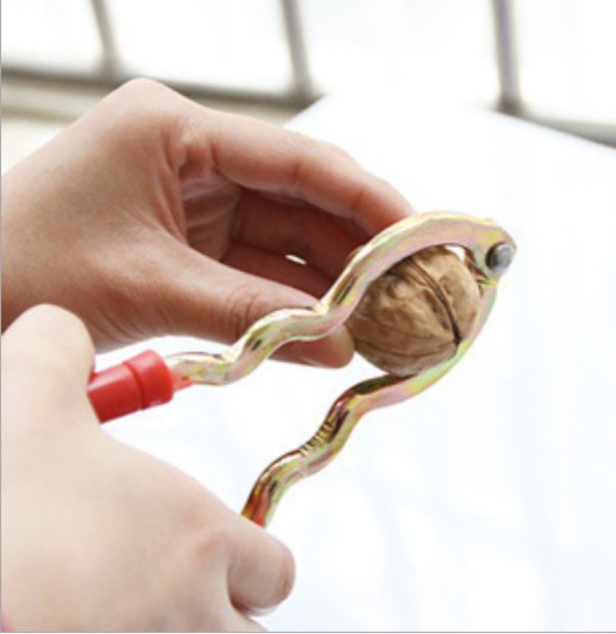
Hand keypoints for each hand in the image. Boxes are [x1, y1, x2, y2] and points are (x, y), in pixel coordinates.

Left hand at [1, 79, 413, 365]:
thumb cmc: (28, 271)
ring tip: (379, 316)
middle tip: (409, 286)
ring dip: (328, 278)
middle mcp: (190, 153)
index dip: (365, 197)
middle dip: (355, 245)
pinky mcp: (188, 238)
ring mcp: (191, 197)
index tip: (417, 234)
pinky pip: (255, 265)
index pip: (295, 159)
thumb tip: (337, 343)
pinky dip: (290, 297)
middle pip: (298, 197)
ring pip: (282, 235)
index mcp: (172, 129)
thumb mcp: (150, 288)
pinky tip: (329, 325)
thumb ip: (250, 314)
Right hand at [1, 305, 294, 630]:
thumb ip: (57, 349)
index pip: (272, 568)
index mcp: (197, 538)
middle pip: (250, 630)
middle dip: (222, 614)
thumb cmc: (0, 498)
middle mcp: (195, 616)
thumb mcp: (24, 399)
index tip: (208, 553)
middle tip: (169, 595)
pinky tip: (67, 620)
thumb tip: (64, 327)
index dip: (247, 561)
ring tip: (126, 613)